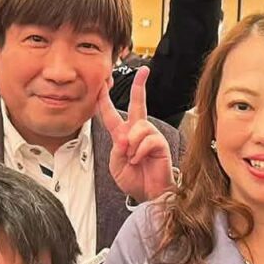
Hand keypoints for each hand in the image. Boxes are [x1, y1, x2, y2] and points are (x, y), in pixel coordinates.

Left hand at [98, 67, 174, 203]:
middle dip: (140, 85)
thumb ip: (116, 149)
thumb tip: (126, 138)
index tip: (104, 85)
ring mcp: (150, 136)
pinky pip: (147, 140)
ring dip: (131, 145)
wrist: (148, 194)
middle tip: (144, 70)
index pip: (112, 114)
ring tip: (132, 158)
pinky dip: (139, 152)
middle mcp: (138, 131)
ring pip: (138, 127)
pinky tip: (140, 161)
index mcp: (123, 135)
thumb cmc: (134, 179)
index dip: (105, 100)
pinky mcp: (160, 143)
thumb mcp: (115, 165)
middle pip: (138, 103)